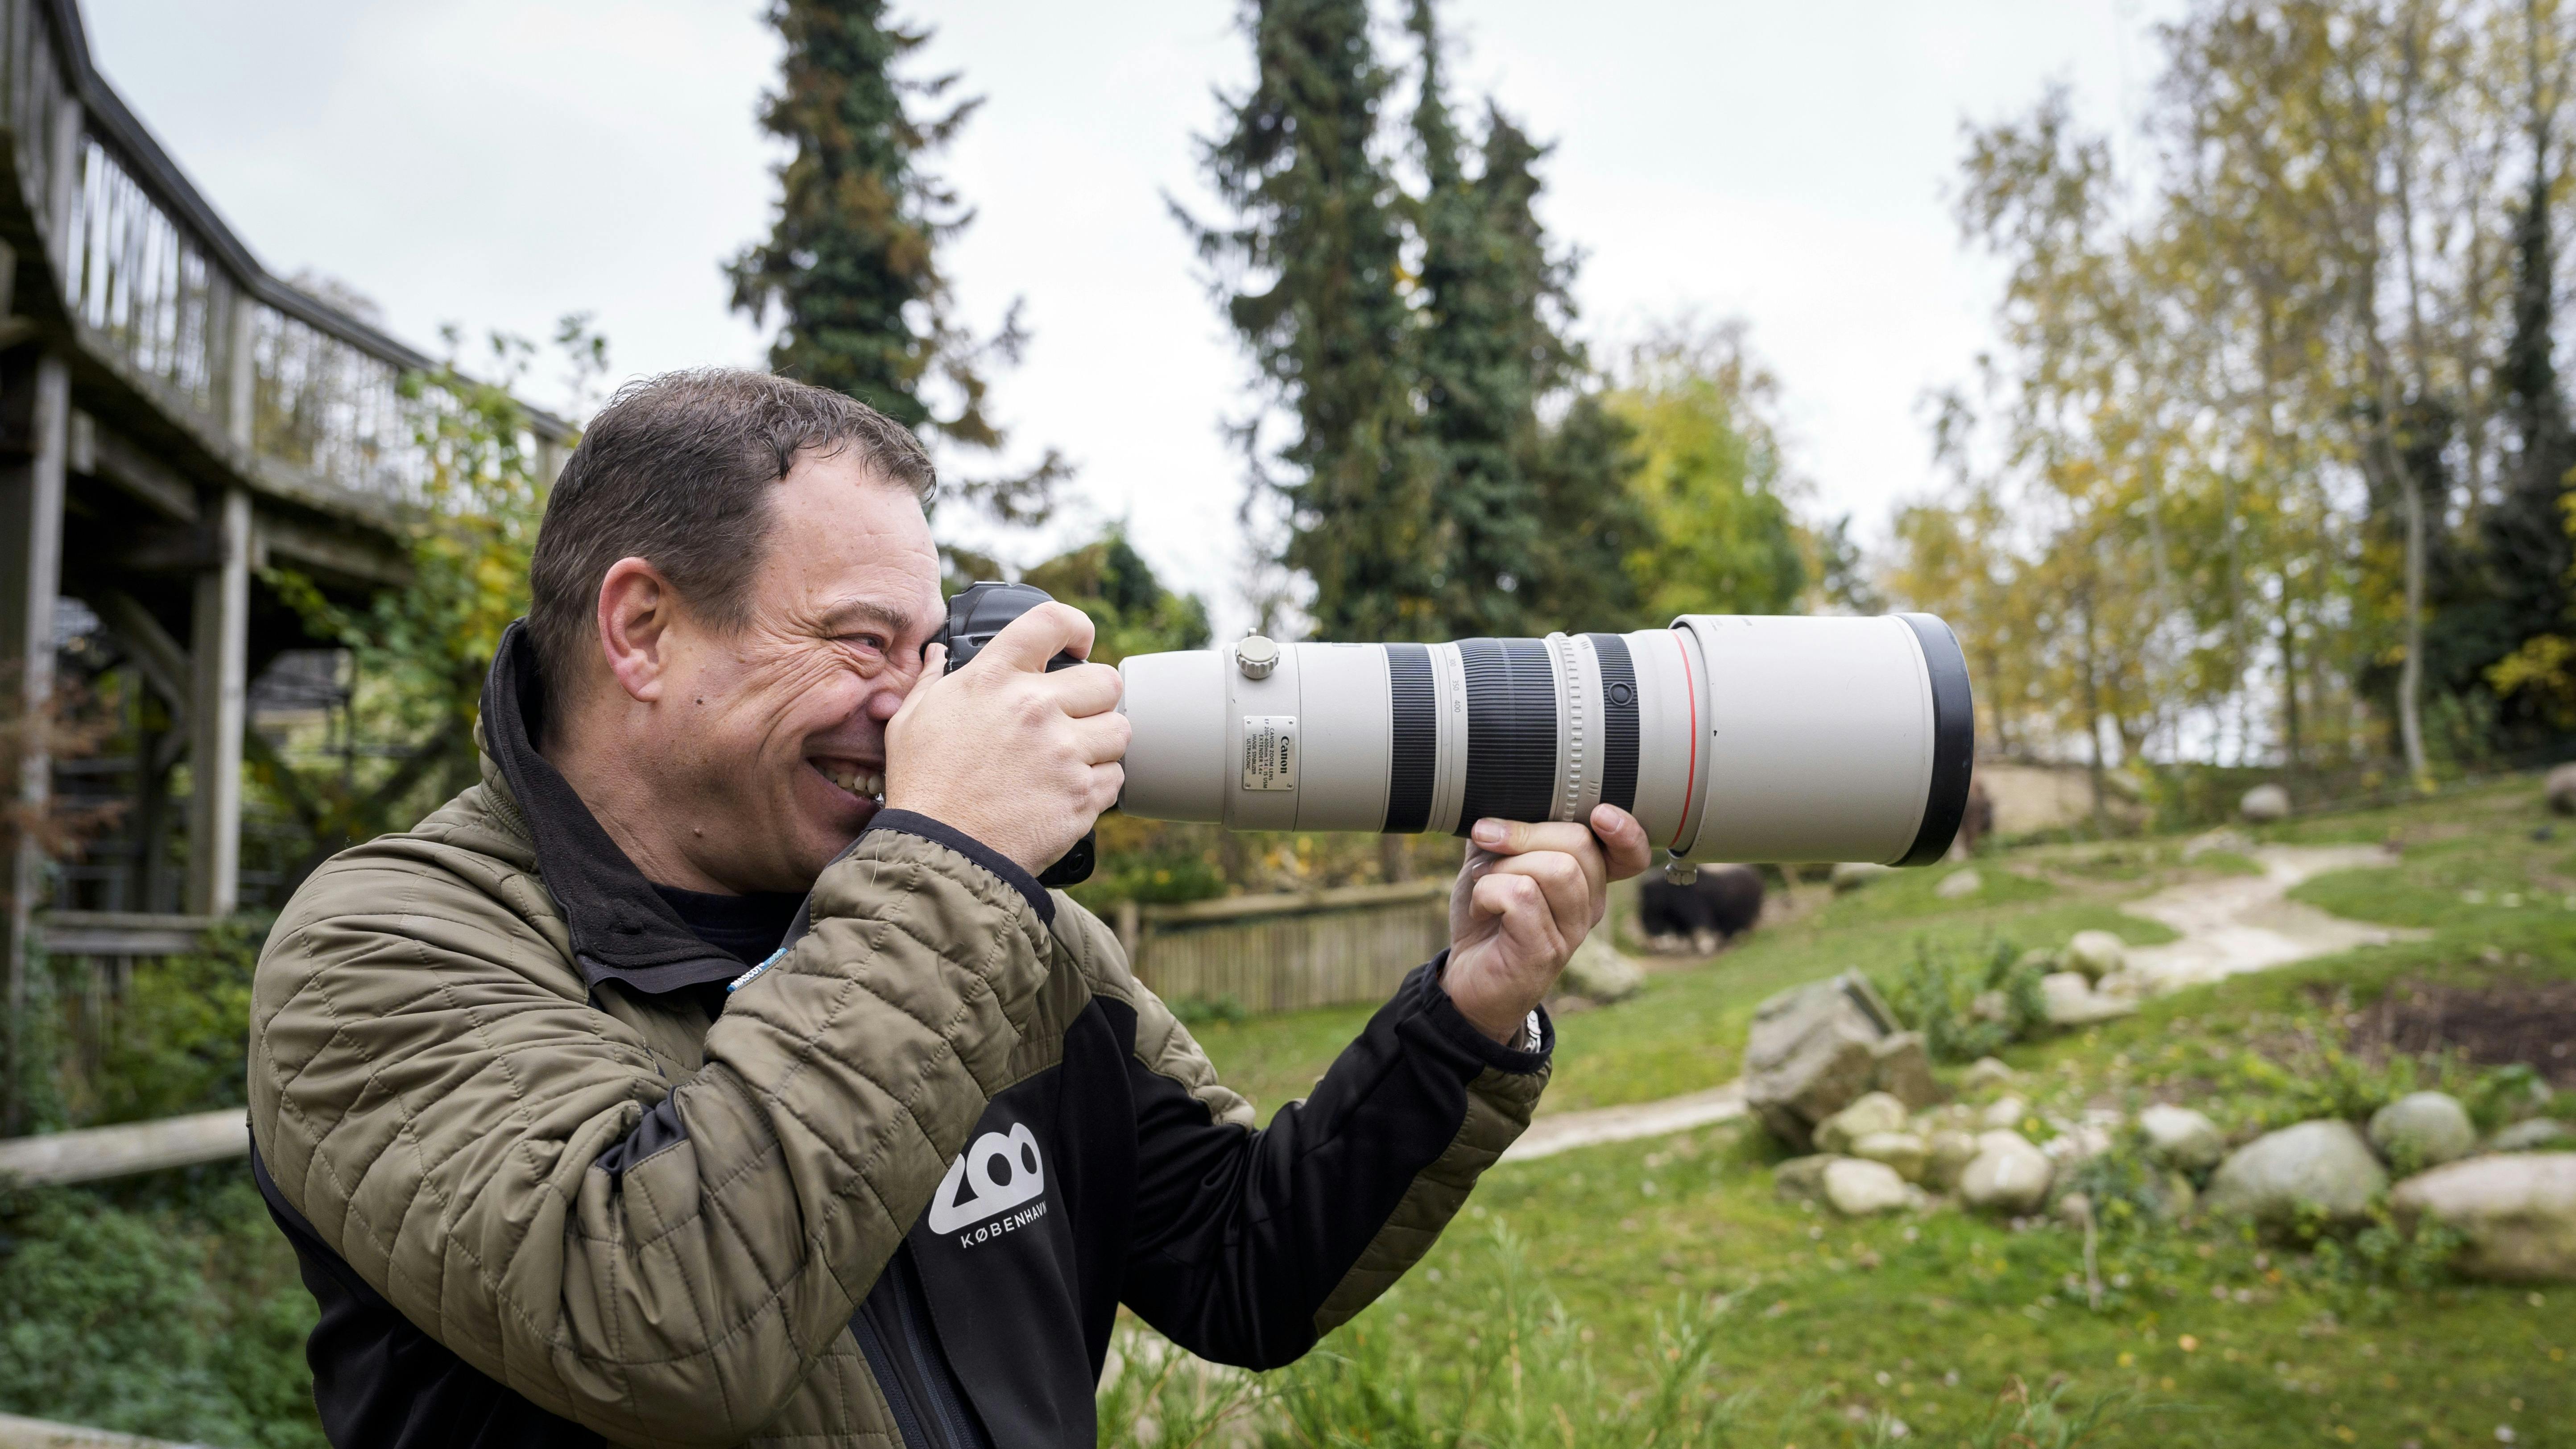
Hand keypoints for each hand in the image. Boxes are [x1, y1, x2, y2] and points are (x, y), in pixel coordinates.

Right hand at [882, 602, 1129, 873]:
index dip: (1076, 627)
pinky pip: (1116, 777)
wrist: (940, 853)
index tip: (1079, 646)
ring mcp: (1064, 752)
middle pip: (1106, 679)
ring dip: (1103, 742)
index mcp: (995, 679)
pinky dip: (1100, 785)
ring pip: (1120, 729)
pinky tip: (1069, 791)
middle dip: (1096, 697)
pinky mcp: (1082, 795)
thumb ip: (933, 679)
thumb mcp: (912, 721)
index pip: (1052, 622)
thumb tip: (939, 653)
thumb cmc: (923, 787)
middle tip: (1075, 716)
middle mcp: (1035, 708)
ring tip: (1073, 757)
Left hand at [1443, 805, 1653, 1043]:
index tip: (1600, 814)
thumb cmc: (1486, 915)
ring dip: (1505, 865)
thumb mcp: (1494, 860)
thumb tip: (1500, 795)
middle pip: (1581, 844)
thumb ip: (1506, 827)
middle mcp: (1590, 905)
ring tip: (1483, 881)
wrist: (1465, 977)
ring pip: (1557, 869)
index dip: (1626, 830)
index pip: (1632, 854)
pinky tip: (1481, 907)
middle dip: (1525, 832)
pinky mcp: (1546, 952)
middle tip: (1487, 840)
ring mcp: (1572, 932)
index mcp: (1586, 879)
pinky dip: (1488, 891)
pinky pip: (1523, 895)